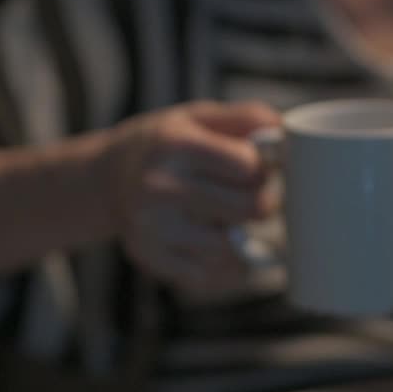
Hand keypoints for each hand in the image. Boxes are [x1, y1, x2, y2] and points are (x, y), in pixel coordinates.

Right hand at [108, 101, 279, 295]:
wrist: (107, 177)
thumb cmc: (166, 144)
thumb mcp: (198, 117)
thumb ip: (246, 118)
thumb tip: (285, 133)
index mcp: (175, 145)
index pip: (248, 166)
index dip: (263, 168)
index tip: (258, 167)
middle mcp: (160, 187)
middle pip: (248, 208)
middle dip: (263, 202)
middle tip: (256, 195)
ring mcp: (153, 228)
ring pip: (231, 246)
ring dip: (241, 234)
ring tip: (228, 216)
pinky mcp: (151, 258)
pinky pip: (209, 275)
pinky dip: (223, 264)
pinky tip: (215, 241)